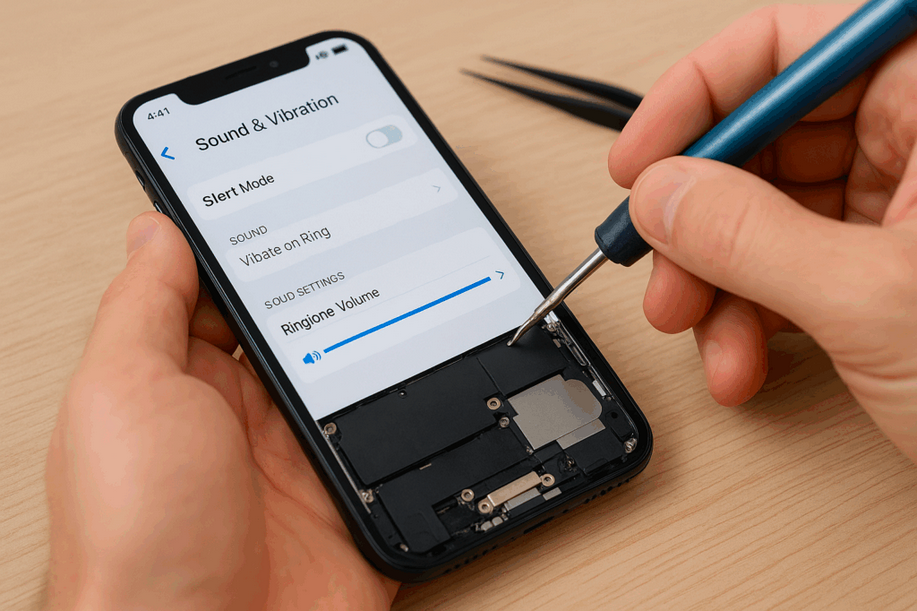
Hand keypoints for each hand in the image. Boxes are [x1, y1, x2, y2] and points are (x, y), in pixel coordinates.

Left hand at [45, 213, 397, 609]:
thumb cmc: (138, 534)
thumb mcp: (124, 392)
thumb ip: (144, 307)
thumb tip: (157, 231)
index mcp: (181, 384)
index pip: (223, 295)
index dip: (255, 249)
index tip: (294, 199)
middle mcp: (241, 419)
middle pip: (298, 331)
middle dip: (335, 289)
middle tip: (375, 233)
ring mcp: (299, 460)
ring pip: (352, 380)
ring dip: (382, 349)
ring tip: (420, 293)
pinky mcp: (349, 501)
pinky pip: (394, 446)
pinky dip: (416, 419)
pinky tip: (434, 380)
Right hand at [609, 4, 916, 462]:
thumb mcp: (878, 299)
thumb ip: (752, 238)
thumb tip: (662, 195)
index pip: (792, 46)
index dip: (699, 96)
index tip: (641, 157)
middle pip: (765, 140)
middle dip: (698, 215)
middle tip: (658, 260)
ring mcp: (901, 210)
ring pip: (762, 215)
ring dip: (713, 280)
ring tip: (698, 330)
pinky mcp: (881, 270)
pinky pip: (783, 270)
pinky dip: (747, 316)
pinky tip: (741, 358)